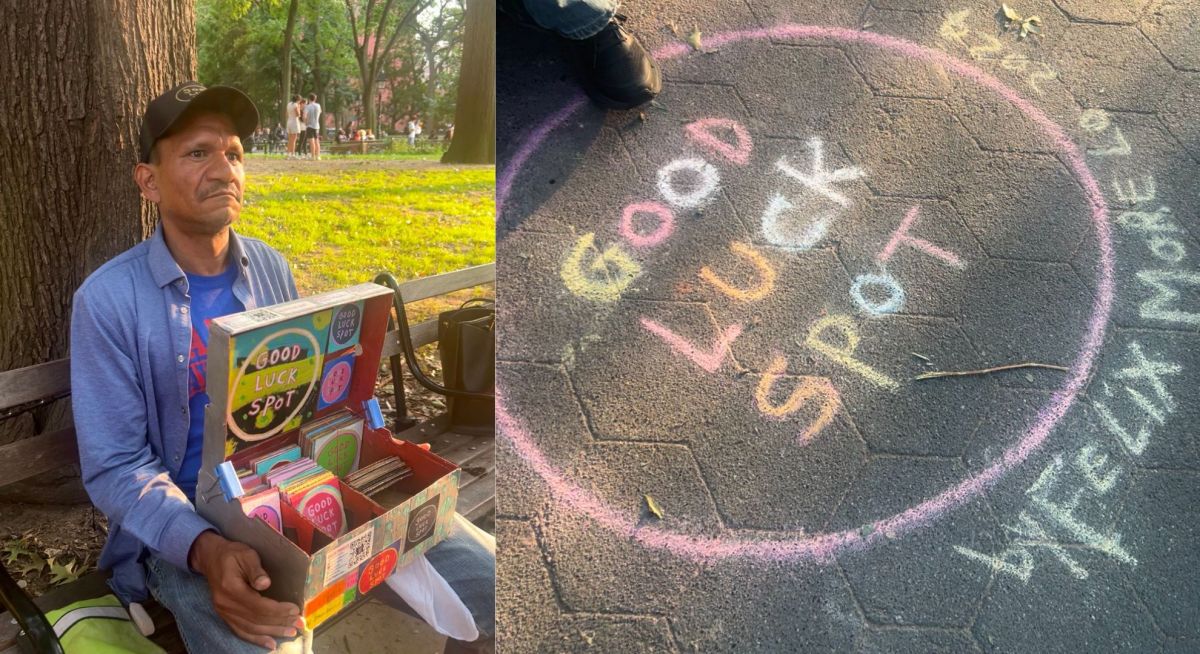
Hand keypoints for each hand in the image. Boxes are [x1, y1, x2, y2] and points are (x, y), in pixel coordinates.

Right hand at [188, 531, 304, 649]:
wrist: (210, 558)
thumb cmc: (232, 554)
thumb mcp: (246, 554)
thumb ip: (255, 570)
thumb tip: (265, 584)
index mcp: (231, 588)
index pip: (258, 606)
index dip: (278, 610)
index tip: (295, 609)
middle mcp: (226, 604)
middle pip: (256, 619)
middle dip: (280, 623)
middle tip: (299, 624)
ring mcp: (224, 612)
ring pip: (250, 629)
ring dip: (272, 632)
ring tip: (290, 633)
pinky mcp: (225, 616)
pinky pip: (241, 631)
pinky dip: (256, 639)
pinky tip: (270, 644)